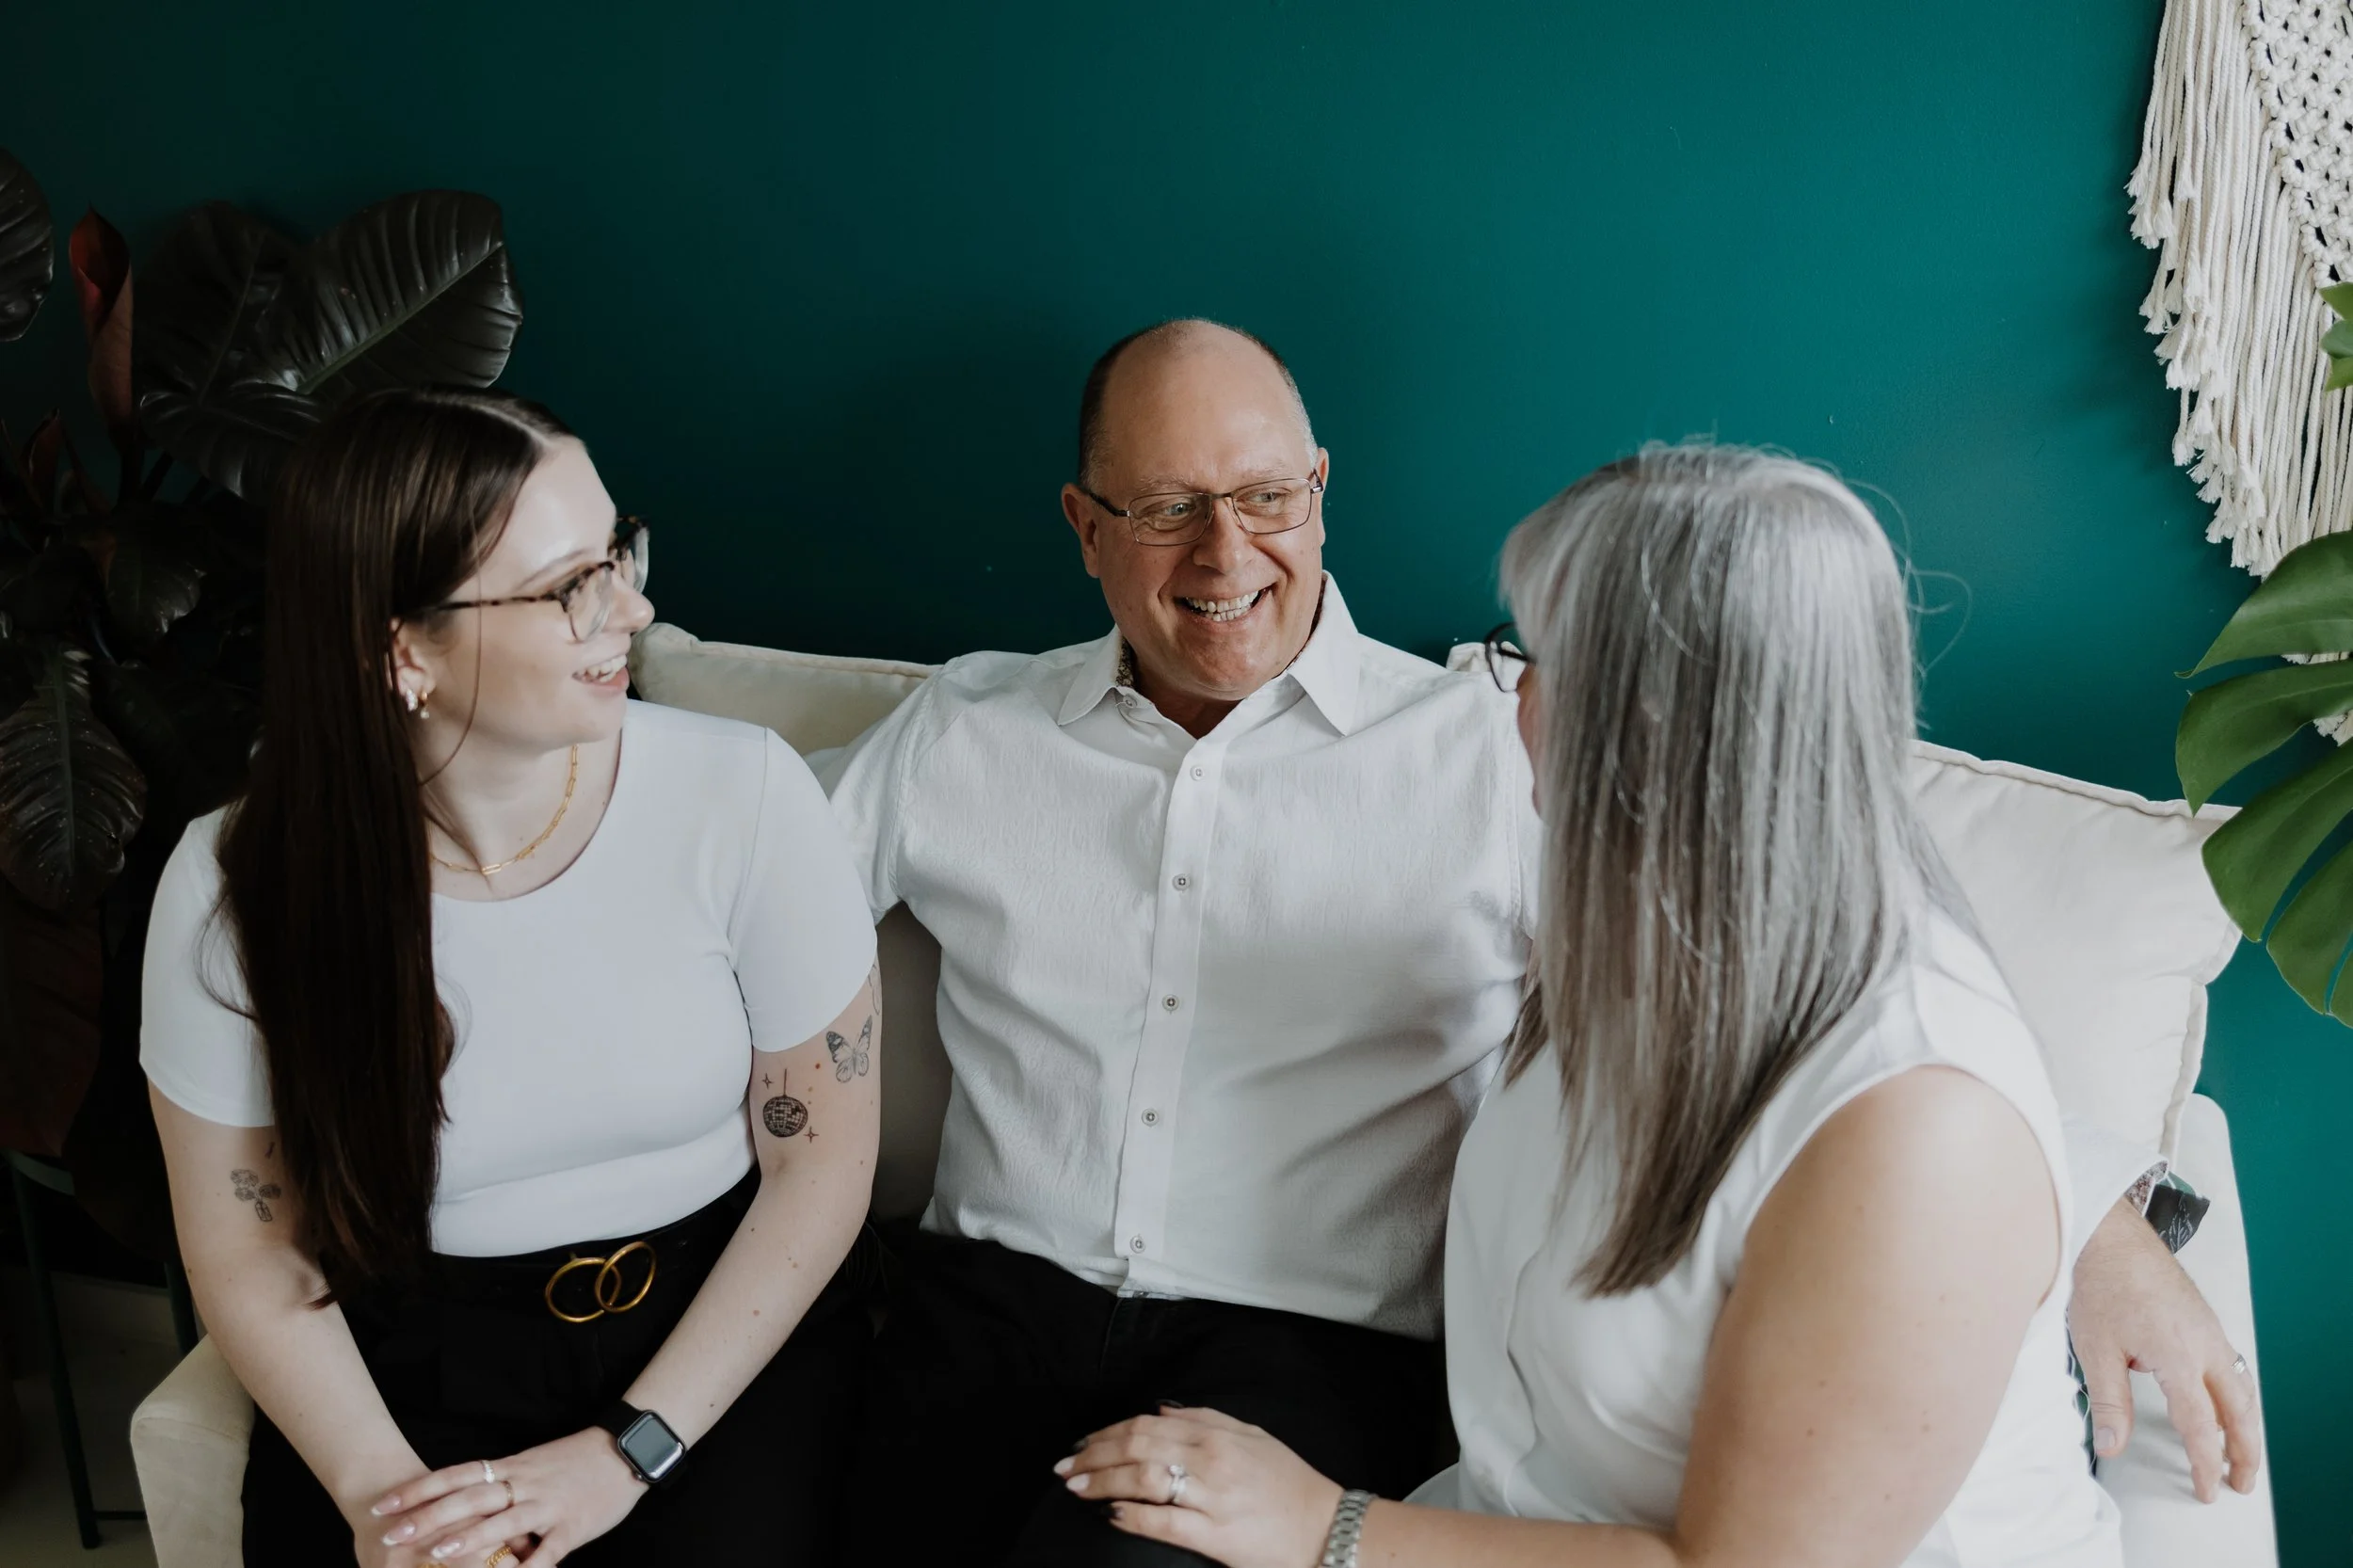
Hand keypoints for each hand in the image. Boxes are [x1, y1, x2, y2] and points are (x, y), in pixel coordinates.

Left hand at [369, 1427, 648, 1564]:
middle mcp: (525, 1484)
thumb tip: (461, 1500)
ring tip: (436, 1554)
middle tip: (389, 1534)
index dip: (418, 1490)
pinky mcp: (573, 1526)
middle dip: (427, 1517)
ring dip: (470, 1539)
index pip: (456, 1475)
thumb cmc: (575, 1459)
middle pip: (470, 1498)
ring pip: (503, 1522)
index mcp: (513, 1466)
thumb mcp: (533, 1463)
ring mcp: (549, 1505)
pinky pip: (547, 1551)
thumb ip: (501, 1481)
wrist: (626, 1450)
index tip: (384, 1504)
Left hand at [1057, 1406, 1342, 1567]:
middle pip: (1137, 1447)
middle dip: (1094, 1455)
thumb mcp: (1252, 1436)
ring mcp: (1213, 1497)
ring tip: (1077, 1487)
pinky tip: (1110, 1515)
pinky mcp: (1216, 1536)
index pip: (1145, 1425)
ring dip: (1103, 1481)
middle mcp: (1212, 1460)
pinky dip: (1131, 1516)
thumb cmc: (1290, 1485)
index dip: (1106, 1433)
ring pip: (1144, 1479)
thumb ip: (1207, 1418)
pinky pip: (1164, 1522)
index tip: (1081, 1444)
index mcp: (1217, 1434)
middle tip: (1065, 1467)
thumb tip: (1162, 1409)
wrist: (1327, 1528)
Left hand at [2070, 1196, 2261, 1501]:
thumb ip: (2109, 1402)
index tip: (2206, 1489)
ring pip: (2242, 1388)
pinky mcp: (2205, 1318)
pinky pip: (2233, 1365)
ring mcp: (2209, 1329)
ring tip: (2239, 1454)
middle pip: (2239, 1411)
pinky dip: (2237, 1395)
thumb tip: (2111, 1446)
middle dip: (2244, 1452)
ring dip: (2245, 1425)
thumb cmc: (2101, 1284)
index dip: (2204, 1463)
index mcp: (2178, 1357)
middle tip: (2240, 1483)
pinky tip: (2226, 1404)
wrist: (2109, 1234)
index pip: (2201, 1426)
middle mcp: (2204, 1345)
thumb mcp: (2095, 1349)